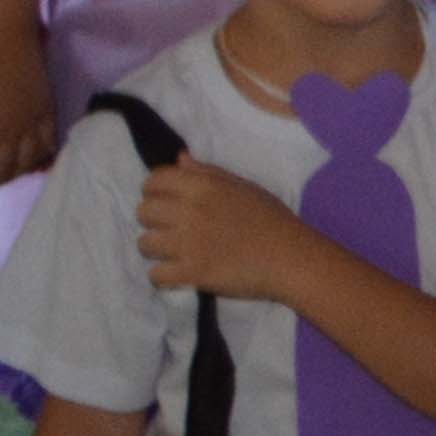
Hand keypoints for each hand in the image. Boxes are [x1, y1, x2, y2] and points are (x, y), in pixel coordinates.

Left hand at [135, 159, 332, 306]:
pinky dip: (163, 277)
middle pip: (143, 212)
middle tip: (171, 229)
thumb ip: (208, 172)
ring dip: (156, 249)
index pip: (154, 180)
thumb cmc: (272, 220)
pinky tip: (176, 274)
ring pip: (144, 244)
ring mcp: (189, 244)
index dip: (154, 191)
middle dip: (153, 220)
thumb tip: (179, 159)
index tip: (165, 201)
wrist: (291, 258)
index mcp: (204, 186)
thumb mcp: (244, 186)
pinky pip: (155, 275)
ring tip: (174, 253)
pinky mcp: (192, 273)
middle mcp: (190, 211)